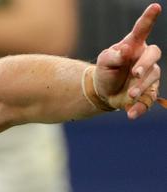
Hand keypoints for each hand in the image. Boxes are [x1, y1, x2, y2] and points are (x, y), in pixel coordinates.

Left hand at [93, 3, 161, 118]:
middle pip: (154, 54)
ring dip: (141, 86)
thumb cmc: (105, 71)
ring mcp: (149, 74)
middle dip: (145, 64)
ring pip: (153, 77)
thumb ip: (113, 55)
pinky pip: (149, 99)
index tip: (155, 7)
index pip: (142, 29)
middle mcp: (145, 57)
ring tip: (130, 95)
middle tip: (135, 73)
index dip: (148, 18)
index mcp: (133, 45)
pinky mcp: (148, 91)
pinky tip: (131, 113)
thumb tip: (125, 50)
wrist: (103, 92)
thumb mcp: (104, 62)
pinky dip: (140, 107)